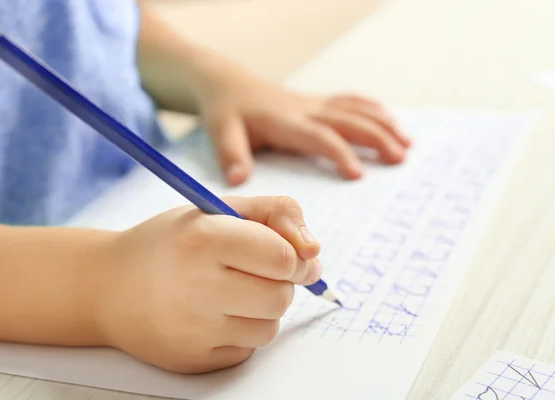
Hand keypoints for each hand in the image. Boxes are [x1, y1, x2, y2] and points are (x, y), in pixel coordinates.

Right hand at [96, 196, 321, 372]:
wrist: (107, 286)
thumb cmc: (169, 243)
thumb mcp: (216, 210)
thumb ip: (274, 213)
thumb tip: (315, 253)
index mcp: (203, 239)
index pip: (283, 256)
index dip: (295, 255)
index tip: (289, 254)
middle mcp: (196, 286)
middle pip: (281, 296)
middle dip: (279, 282)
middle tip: (253, 271)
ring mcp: (192, 330)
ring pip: (269, 327)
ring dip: (262, 309)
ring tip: (228, 292)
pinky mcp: (192, 360)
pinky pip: (246, 350)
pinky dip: (240, 332)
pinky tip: (211, 315)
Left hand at [198, 72, 411, 185]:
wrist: (228, 85)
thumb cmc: (226, 112)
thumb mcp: (221, 132)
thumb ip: (231, 155)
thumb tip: (239, 181)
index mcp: (286, 121)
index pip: (320, 137)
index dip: (340, 154)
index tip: (358, 175)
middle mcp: (306, 110)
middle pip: (348, 121)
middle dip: (377, 138)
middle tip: (400, 158)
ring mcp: (314, 104)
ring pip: (355, 110)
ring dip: (383, 124)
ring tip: (407, 144)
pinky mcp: (317, 103)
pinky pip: (350, 102)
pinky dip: (373, 110)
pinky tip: (389, 121)